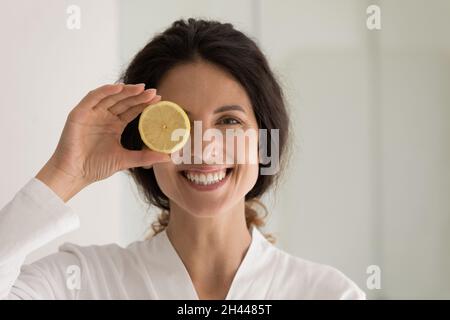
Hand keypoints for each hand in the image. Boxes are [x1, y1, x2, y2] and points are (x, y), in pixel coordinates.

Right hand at [36, 83, 169, 201]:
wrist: (74, 174)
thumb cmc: (96, 168)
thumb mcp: (126, 160)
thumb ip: (146, 157)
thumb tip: (168, 157)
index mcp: (114, 126)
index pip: (132, 110)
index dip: (144, 104)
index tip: (159, 99)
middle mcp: (104, 117)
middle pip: (123, 101)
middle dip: (138, 96)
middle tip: (153, 92)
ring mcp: (91, 114)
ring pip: (110, 96)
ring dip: (125, 91)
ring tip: (141, 88)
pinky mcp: (79, 113)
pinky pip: (93, 97)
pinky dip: (105, 91)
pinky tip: (118, 88)